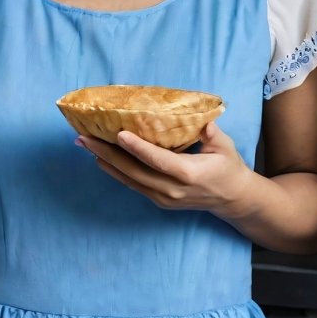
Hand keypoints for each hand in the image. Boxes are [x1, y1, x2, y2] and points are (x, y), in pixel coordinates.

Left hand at [77, 121, 254, 219]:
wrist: (232, 199)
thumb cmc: (228, 166)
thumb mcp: (224, 146)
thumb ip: (210, 131)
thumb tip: (198, 116)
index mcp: (189, 174)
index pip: (158, 160)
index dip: (138, 148)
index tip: (119, 134)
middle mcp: (172, 189)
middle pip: (134, 171)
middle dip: (107, 153)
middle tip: (85, 137)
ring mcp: (163, 198)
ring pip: (129, 179)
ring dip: (105, 162)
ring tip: (84, 144)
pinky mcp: (158, 201)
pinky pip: (133, 185)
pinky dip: (115, 171)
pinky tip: (100, 159)